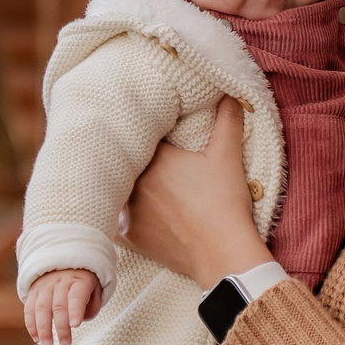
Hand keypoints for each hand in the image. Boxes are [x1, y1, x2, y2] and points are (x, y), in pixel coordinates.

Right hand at [25, 269, 100, 344]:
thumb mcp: (95, 291)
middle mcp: (60, 282)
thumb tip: (78, 322)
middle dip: (61, 327)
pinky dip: (31, 325)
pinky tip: (36, 338)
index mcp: (79, 281)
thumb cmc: (83, 285)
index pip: (76, 296)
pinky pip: (29, 309)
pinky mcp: (33, 292)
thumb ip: (92, 307)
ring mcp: (44, 286)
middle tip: (65, 344)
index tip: (75, 325)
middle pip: (58, 305)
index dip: (75, 310)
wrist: (63, 265)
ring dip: (43, 329)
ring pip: (41, 308)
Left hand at [125, 98, 269, 287]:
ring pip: (116, 190)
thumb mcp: (228, 155)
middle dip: (132, 159)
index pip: (140, 138)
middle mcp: (135, 182)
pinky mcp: (130, 237)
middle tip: (141, 157)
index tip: (150, 133)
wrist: (222, 251)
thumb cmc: (225, 202)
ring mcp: (129, 211)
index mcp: (155, 158)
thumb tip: (232, 93)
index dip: (145, 135)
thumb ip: (228, 120)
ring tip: (127, 181)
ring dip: (122, 186)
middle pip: (126, 164)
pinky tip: (116, 214)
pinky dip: (114, 218)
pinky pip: (113, 223)